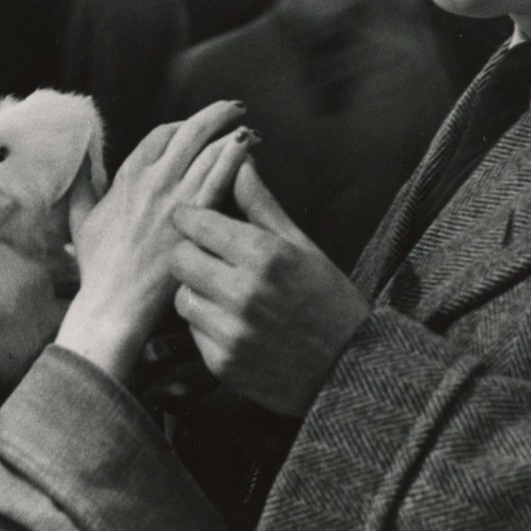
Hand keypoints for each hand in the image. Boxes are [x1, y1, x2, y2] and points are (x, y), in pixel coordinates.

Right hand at [55, 101, 254, 378]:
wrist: (114, 302)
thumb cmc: (97, 266)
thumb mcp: (80, 218)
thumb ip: (81, 184)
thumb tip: (78, 156)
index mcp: (127, 176)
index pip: (162, 134)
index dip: (183, 125)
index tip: (197, 127)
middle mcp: (152, 179)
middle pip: (189, 131)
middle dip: (215, 115)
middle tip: (234, 109)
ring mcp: (175, 196)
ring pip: (208, 148)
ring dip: (230, 132)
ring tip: (248, 128)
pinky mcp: (195, 217)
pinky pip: (220, 175)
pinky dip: (235, 155)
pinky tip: (249, 146)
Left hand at [170, 160, 369, 416]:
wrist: (350, 369)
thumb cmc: (328, 299)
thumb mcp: (301, 245)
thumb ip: (261, 204)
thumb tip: (238, 160)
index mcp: (264, 255)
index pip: (196, 223)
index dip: (192, 218)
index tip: (197, 221)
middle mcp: (243, 292)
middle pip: (180, 258)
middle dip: (191, 254)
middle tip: (211, 258)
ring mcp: (230, 332)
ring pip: (181, 297)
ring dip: (197, 292)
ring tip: (225, 293)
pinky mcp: (222, 364)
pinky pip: (193, 332)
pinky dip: (206, 325)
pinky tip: (234, 324)